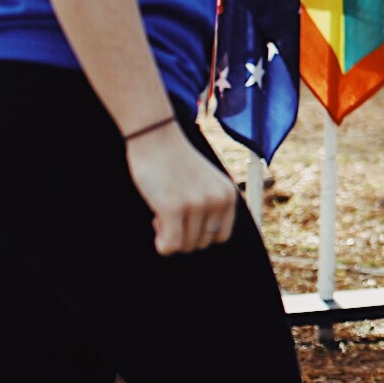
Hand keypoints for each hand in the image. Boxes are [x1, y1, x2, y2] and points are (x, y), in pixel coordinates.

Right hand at [126, 124, 237, 254]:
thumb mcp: (205, 183)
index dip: (199, 234)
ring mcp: (197, 204)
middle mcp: (218, 200)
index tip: (185, 220)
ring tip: (161, 212)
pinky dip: (161, 244)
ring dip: (169, 236)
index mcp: (228, 195)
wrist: (155, 136)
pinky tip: (155, 220)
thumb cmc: (175, 162)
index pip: (220, 237)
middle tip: (168, 213)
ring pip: (184, 246)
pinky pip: (169, 246)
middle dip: (182, 235)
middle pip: (201, 244)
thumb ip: (209, 207)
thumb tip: (198, 242)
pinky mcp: (174, 207)